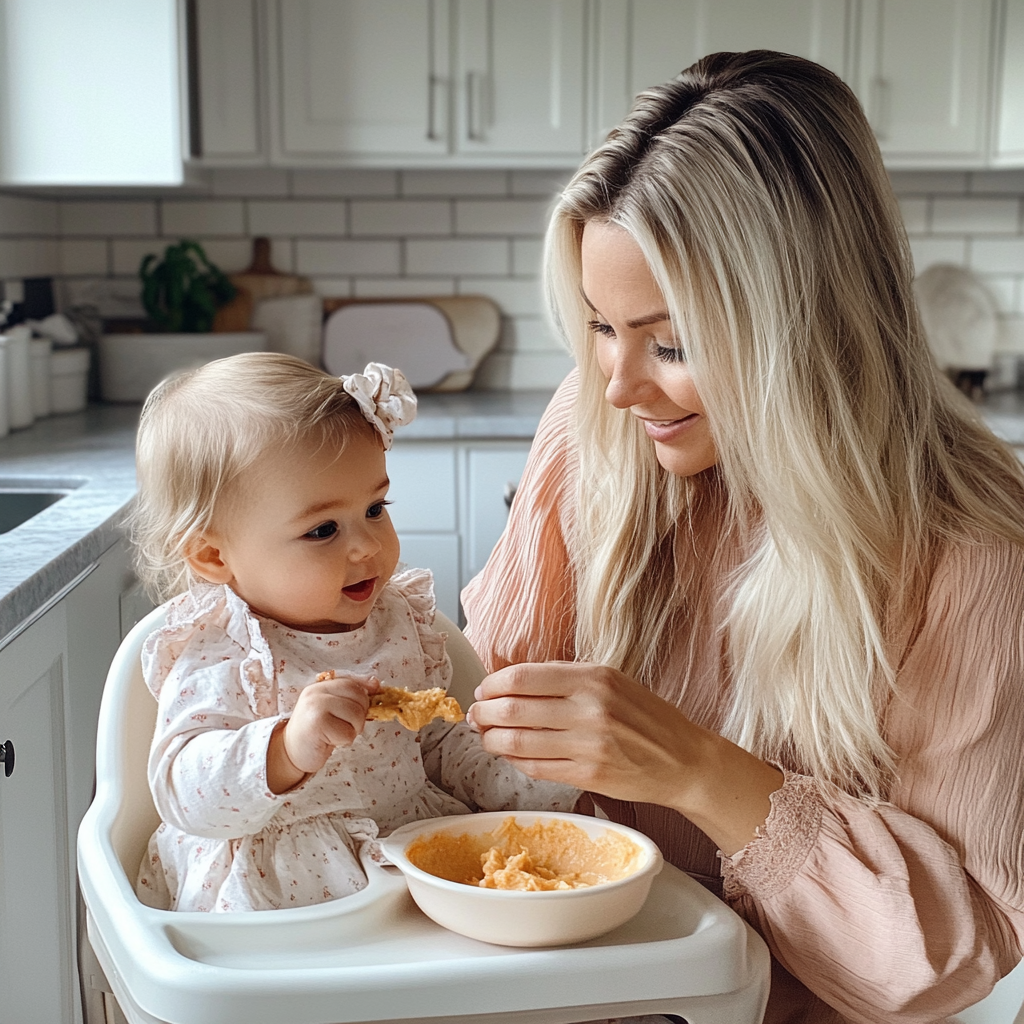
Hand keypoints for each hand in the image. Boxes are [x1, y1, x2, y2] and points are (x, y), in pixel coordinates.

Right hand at [267, 672, 378, 792]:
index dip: (363, 698)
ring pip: (356, 715)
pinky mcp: (317, 724)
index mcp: (321, 686)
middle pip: (359, 698)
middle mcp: (317, 692)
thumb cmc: (315, 731)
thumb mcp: (332, 707)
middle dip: (359, 716)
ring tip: (336, 733)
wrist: (290, 752)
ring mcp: (315, 706)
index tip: (358, 711)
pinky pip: (348, 732)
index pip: (353, 684)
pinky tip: (329, 741)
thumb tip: (375, 683)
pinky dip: (344, 740)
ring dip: (352, 730)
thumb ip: (351, 693)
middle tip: (343, 725)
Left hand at [467, 661, 701, 807]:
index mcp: (593, 677)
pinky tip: (510, 753)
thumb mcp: (612, 681)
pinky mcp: (588, 776)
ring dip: (492, 739)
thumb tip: (513, 682)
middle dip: (484, 712)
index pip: (523, 677)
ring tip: (486, 736)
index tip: (484, 690)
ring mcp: (588, 745)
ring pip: (517, 741)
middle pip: (512, 709)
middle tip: (476, 715)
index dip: (493, 684)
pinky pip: (535, 767)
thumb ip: (566, 678)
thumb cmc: (645, 717)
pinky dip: (514, 760)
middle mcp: (589, 708)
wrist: (683, 760)